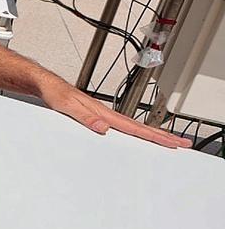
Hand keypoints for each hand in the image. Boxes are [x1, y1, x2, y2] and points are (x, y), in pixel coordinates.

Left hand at [36, 77, 191, 148]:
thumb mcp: (67, 108)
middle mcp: (106, 113)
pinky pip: (122, 126)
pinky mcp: (97, 116)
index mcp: (103, 113)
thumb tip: (103, 128)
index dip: (155, 136)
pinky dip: (135, 131)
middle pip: (140, 127)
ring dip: (152, 134)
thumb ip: (85, 118)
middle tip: (182, 143)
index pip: (134, 127)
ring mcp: (103, 115)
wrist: (46, 85)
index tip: (173, 142)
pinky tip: (137, 136)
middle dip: (162, 136)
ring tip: (168, 141)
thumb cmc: (55, 94)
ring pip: (133, 126)